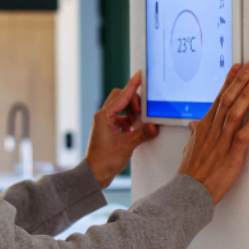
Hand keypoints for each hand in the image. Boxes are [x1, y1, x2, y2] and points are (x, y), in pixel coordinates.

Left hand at [85, 71, 159, 186]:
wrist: (95, 174)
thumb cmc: (104, 160)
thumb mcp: (127, 146)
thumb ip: (142, 134)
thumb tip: (153, 126)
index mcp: (104, 116)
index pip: (122, 96)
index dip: (132, 85)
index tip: (139, 75)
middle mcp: (103, 117)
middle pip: (120, 98)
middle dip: (133, 101)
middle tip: (141, 112)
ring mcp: (104, 123)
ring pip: (120, 108)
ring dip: (131, 111)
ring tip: (137, 122)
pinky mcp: (107, 130)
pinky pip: (120, 117)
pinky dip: (128, 120)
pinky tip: (133, 128)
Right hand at [179, 61, 248, 202]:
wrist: (188, 193)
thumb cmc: (191, 172)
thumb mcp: (191, 148)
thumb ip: (196, 134)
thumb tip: (195, 125)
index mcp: (204, 127)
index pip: (218, 98)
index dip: (229, 82)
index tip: (237, 68)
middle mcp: (212, 131)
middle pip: (227, 100)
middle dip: (240, 81)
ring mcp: (221, 142)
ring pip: (234, 113)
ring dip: (246, 96)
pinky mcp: (231, 156)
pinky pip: (243, 137)